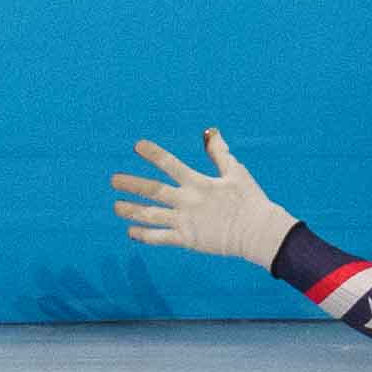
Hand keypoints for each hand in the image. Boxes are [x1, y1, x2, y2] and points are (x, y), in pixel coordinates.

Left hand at [112, 128, 297, 268]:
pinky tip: (131, 231)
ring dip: (131, 210)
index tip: (138, 146)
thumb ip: (219, 152)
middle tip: (113, 180)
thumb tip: (209, 131)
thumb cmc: (250, 199)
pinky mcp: (187, 240)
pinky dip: (143, 235)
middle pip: (153, 191)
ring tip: (116, 206)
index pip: (171, 164)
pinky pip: (159, 238)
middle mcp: (188, 202)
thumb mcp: (236, 172)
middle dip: (132, 184)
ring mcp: (185, 222)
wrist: (258, 232)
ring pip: (151, 215)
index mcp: (199, 183)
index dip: (153, 154)